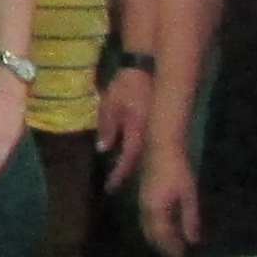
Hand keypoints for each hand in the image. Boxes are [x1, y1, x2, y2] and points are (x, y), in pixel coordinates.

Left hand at [91, 63, 153, 183]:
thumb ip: (107, 128)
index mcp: (137, 132)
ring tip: (119, 174)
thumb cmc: (126, 85)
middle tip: (114, 185)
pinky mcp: (153, 123)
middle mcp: (148, 134)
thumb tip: (103, 149)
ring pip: (142, 154)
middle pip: (137, 161)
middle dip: (125, 174)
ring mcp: (152, 129)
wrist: (145, 68)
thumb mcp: (110, 105)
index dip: (118, 174)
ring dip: (131, 165)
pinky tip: (128, 155)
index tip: (110, 187)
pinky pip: (145, 143)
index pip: (127, 159)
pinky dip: (136, 152)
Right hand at [136, 144, 197, 256]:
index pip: (162, 236)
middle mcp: (145, 207)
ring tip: (169, 243)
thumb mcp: (188, 194)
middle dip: (162, 245)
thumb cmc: (177, 168)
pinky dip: (154, 224)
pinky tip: (163, 223)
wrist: (161, 144)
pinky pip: (146, 215)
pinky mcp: (143, 191)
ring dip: (157, 235)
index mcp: (156, 210)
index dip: (171, 248)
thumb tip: (193, 240)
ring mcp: (142, 199)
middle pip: (151, 233)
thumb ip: (190, 218)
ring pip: (147, 224)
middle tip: (174, 254)